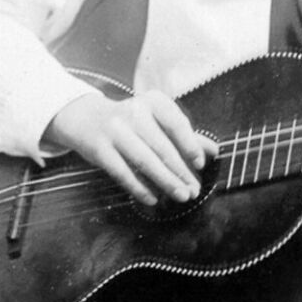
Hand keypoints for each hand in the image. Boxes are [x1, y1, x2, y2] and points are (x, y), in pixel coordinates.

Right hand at [44, 90, 218, 205]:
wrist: (87, 118)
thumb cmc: (132, 121)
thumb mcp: (157, 120)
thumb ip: (184, 135)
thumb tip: (213, 151)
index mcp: (153, 101)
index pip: (176, 123)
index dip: (190, 145)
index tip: (201, 164)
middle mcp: (134, 112)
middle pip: (163, 147)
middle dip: (181, 172)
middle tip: (194, 190)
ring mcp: (115, 130)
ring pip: (145, 161)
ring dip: (165, 182)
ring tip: (181, 196)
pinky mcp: (99, 149)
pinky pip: (123, 172)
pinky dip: (140, 188)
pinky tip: (153, 199)